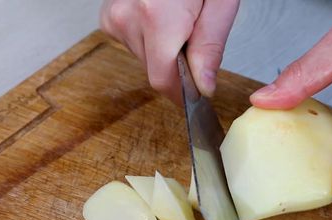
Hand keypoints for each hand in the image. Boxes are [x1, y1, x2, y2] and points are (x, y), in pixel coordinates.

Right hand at [100, 0, 239, 103]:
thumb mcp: (221, 2)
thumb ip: (210, 47)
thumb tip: (203, 86)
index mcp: (157, 16)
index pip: (163, 80)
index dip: (182, 94)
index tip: (198, 97)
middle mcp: (128, 16)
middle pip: (155, 71)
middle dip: (179, 67)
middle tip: (196, 35)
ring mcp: (114, 15)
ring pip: (144, 59)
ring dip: (165, 51)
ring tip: (180, 18)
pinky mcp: (109, 15)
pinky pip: (133, 43)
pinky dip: (151, 39)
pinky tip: (163, 18)